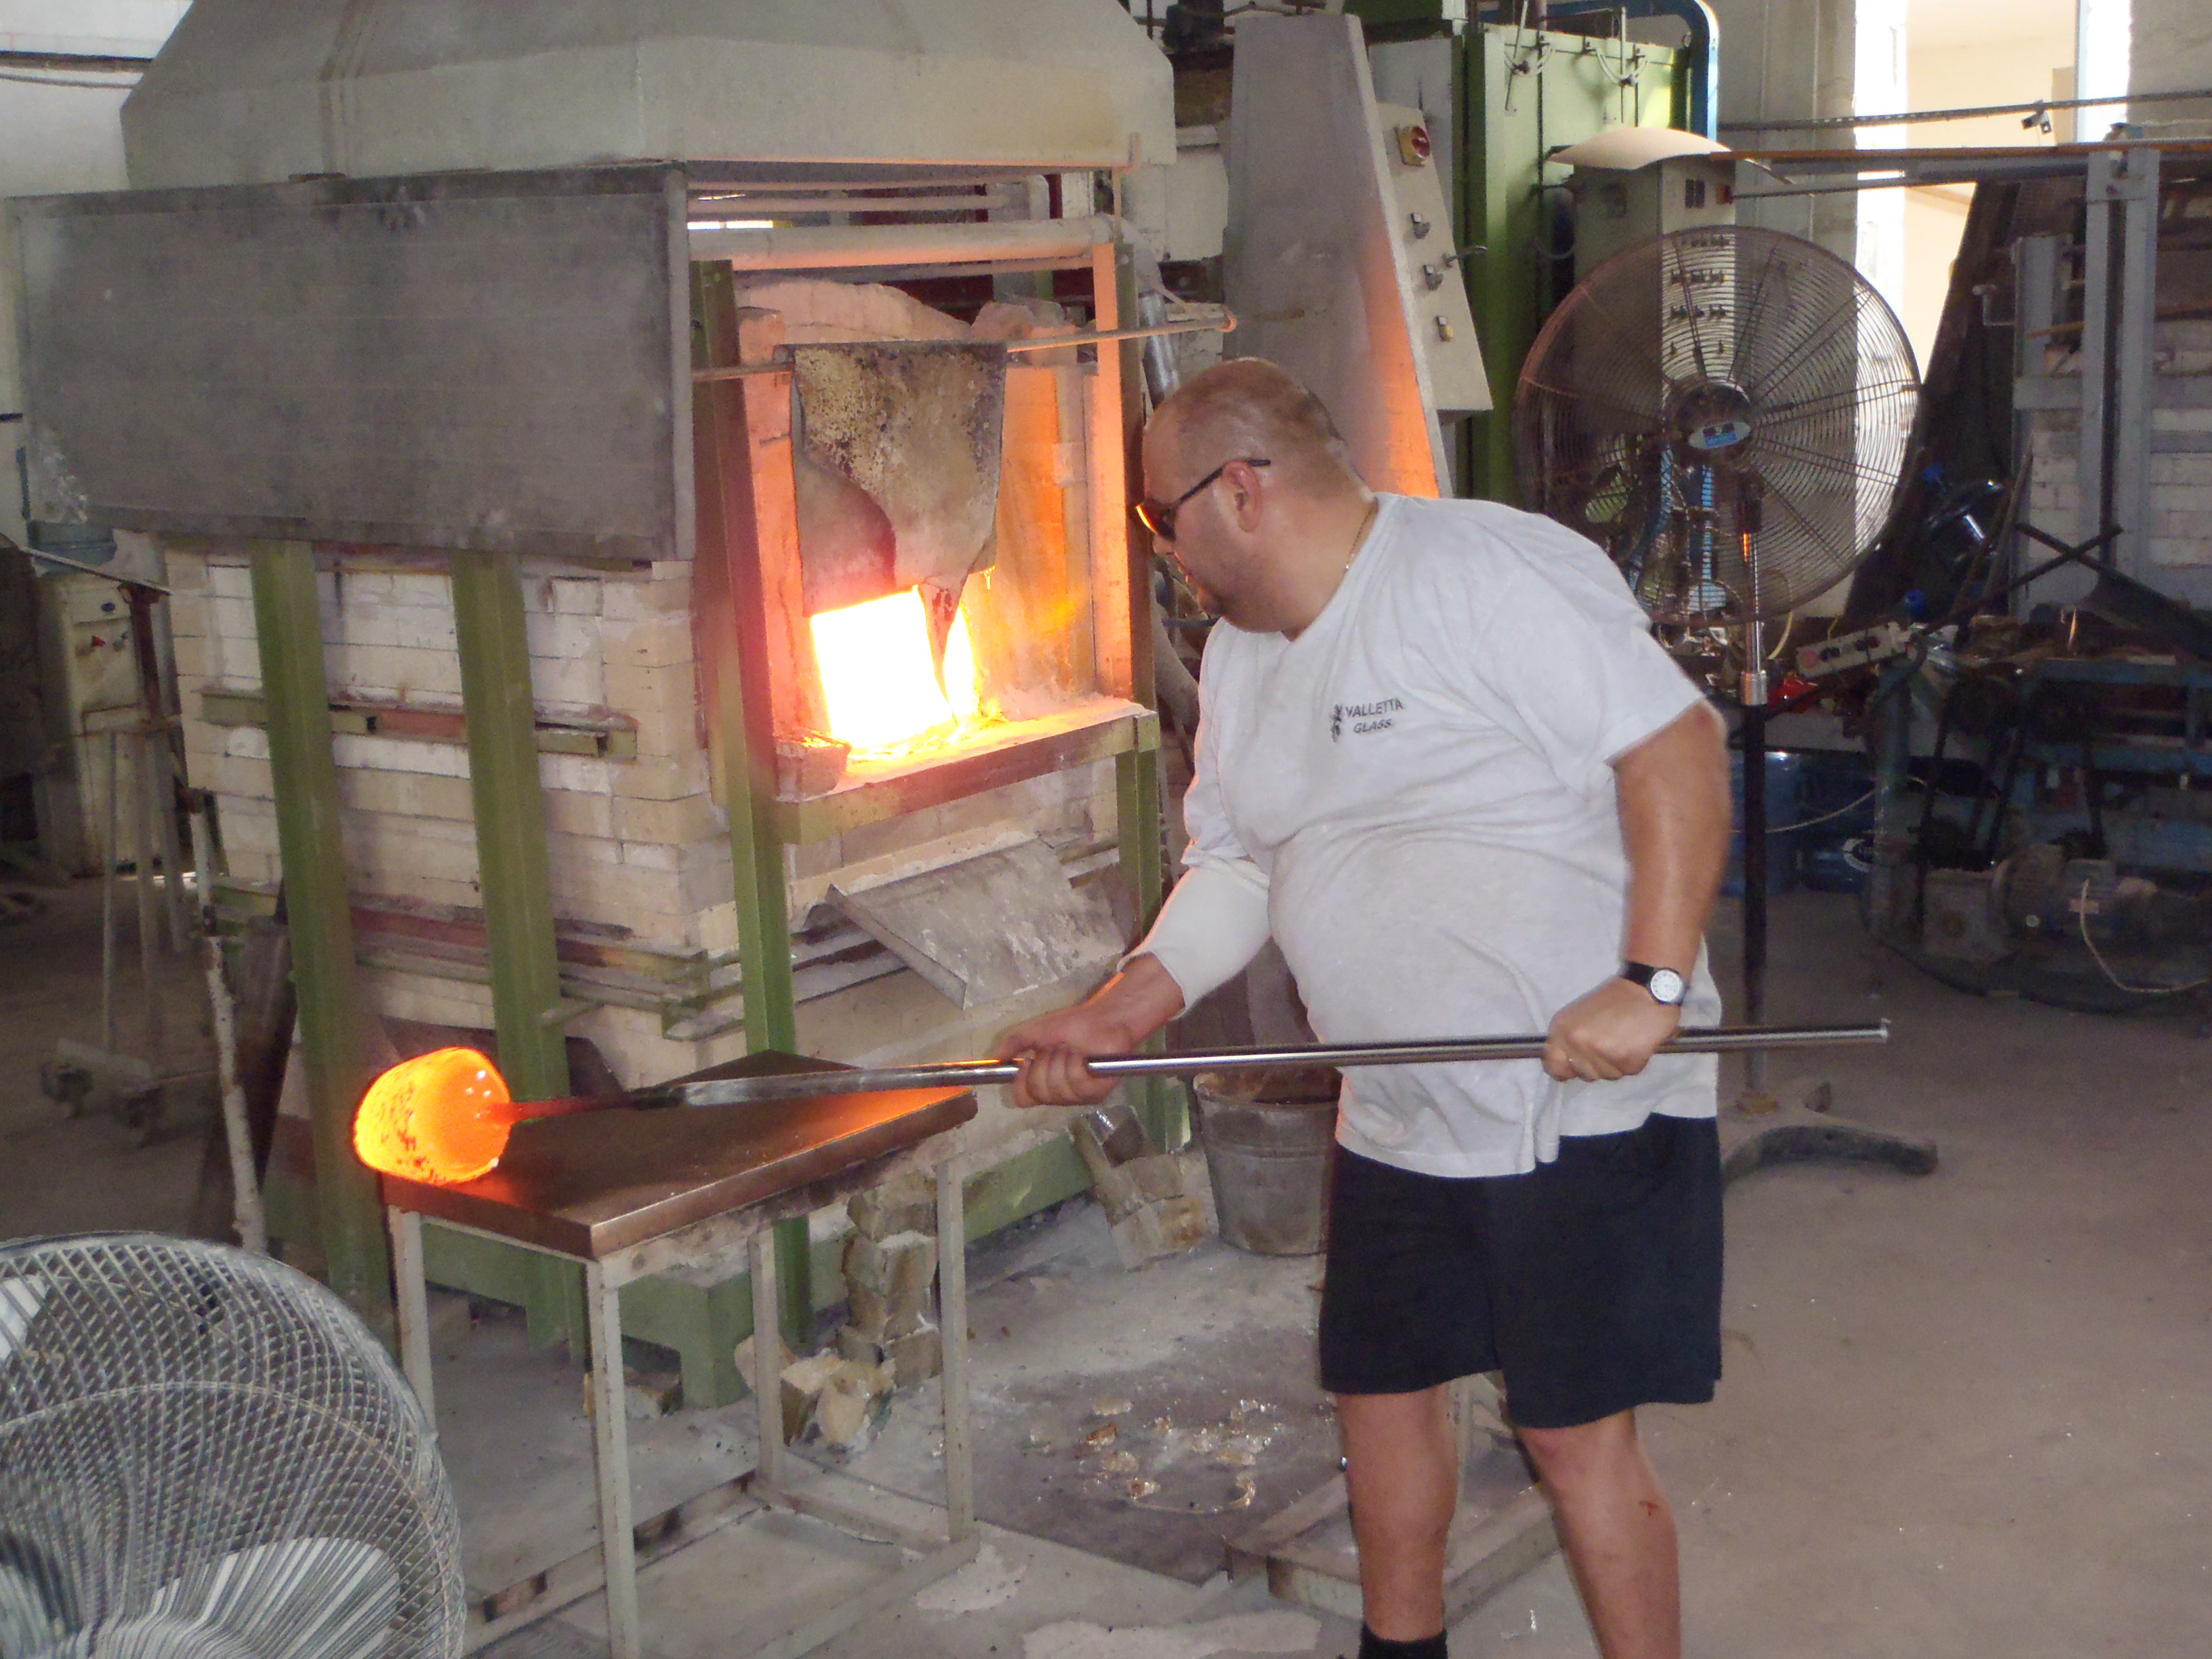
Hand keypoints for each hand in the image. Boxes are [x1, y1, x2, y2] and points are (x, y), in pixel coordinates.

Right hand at [995, 1004, 1139, 1106]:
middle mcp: (1058, 1093)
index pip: (1022, 1098)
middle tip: (1056, 1049)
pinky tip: (1083, 1056)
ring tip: (1072, 1049)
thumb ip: (1015, 1042)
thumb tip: (997, 1057)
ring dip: (1061, 1061)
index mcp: (1043, 1081)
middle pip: (1037, 1093)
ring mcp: (1077, 1096)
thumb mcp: (1037, 1030)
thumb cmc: (1073, 1025)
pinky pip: (1076, 1085)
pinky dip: (1076, 1065)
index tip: (1026, 1062)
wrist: (1104, 1019)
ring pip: (1056, 1089)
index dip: (1021, 1082)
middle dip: (1044, 1065)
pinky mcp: (1095, 1094)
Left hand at [1543, 976, 1681, 1082]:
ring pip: (1608, 1076)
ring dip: (1618, 1063)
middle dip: (1598, 1065)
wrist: (1646, 989)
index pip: (1554, 1066)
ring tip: (1625, 1039)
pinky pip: (1629, 1072)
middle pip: (1585, 1075)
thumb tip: (1566, 1066)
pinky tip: (1637, 1041)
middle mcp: (1577, 1042)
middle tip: (1611, 1042)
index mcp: (1561, 1029)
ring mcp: (1600, 1051)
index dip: (1567, 1069)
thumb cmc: (1614, 1000)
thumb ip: (1570, 1039)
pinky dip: (1636, 1061)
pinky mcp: (1625, 1059)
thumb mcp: (1580, 1015)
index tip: (1577, 1067)